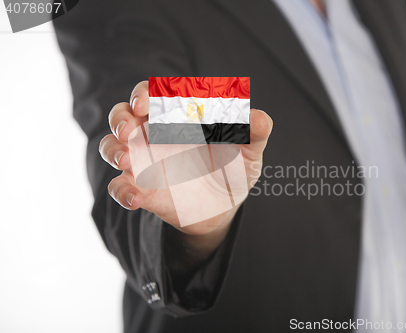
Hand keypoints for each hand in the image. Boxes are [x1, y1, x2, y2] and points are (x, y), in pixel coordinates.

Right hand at [99, 81, 272, 236]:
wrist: (225, 208)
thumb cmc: (234, 170)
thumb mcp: (249, 153)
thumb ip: (254, 134)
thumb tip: (259, 118)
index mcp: (181, 118)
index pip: (157, 94)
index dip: (147, 93)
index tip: (147, 103)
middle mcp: (157, 135)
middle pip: (124, 114)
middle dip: (120, 117)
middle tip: (128, 129)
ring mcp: (145, 162)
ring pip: (112, 147)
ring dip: (112, 150)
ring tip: (126, 160)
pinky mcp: (141, 190)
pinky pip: (120, 187)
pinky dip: (122, 191)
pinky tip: (135, 198)